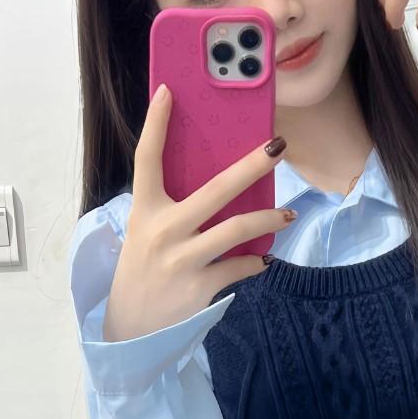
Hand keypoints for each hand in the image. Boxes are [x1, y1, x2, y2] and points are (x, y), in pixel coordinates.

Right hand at [102, 85, 293, 341]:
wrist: (130, 327)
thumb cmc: (143, 270)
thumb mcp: (145, 233)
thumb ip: (170, 208)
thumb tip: (220, 183)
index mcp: (144, 210)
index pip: (146, 158)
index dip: (156, 123)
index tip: (168, 91)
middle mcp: (162, 230)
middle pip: (215, 189)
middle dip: (251, 166)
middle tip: (278, 147)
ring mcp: (183, 259)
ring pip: (238, 229)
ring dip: (270, 220)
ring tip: (287, 215)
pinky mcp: (200, 286)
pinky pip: (241, 266)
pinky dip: (256, 262)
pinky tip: (262, 260)